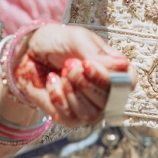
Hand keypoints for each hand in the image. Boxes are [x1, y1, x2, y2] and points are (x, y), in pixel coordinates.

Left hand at [13, 24, 132, 127]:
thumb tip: (123, 66)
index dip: (109, 78)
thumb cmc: (59, 42)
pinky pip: (69, 117)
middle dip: (84, 83)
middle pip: (108, 101)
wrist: (29, 52)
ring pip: (91, 115)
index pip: (127, 83)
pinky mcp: (70, 117)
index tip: (86, 64)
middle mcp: (106, 91)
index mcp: (114, 69)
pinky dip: (57, 96)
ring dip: (72, 92)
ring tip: (61, 73)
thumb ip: (99, 55)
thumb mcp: (78, 39)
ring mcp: (90, 106)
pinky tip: (52, 81)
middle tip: (69, 64)